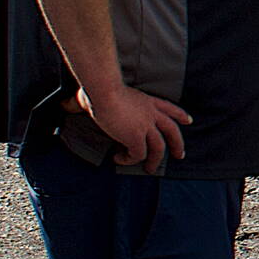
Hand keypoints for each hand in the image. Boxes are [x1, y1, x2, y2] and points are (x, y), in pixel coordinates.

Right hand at [76, 83, 191, 173]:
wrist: (103, 91)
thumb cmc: (98, 88)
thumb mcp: (106, 92)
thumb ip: (96, 99)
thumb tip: (70, 102)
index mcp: (147, 101)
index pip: (169, 108)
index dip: (180, 115)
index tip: (188, 121)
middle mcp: (151, 114)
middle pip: (172, 131)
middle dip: (178, 144)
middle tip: (180, 155)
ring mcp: (146, 126)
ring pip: (159, 148)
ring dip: (155, 161)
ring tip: (149, 170)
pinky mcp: (136, 137)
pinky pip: (138, 155)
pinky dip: (130, 160)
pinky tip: (119, 160)